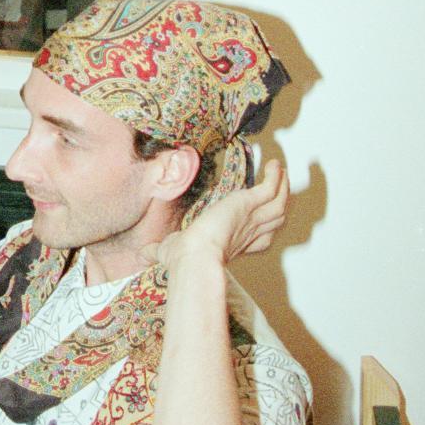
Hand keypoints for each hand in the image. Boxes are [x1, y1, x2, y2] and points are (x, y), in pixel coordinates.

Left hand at [157, 160, 289, 271]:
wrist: (193, 257)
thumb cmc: (183, 258)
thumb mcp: (169, 251)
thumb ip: (158, 250)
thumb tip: (143, 253)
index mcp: (234, 244)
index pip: (259, 237)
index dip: (263, 228)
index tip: (259, 216)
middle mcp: (248, 232)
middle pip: (274, 218)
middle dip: (278, 204)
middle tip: (278, 188)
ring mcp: (252, 219)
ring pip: (278, 204)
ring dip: (282, 187)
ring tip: (280, 172)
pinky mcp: (249, 203)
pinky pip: (271, 189)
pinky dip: (275, 177)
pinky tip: (274, 165)